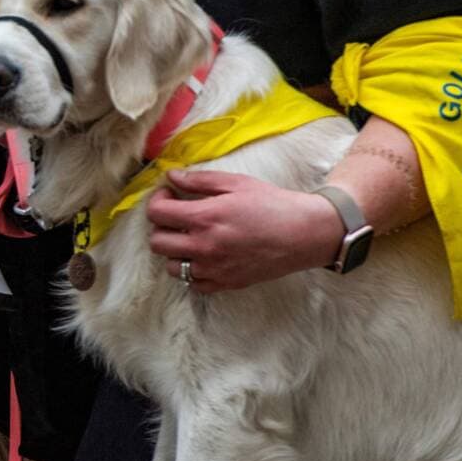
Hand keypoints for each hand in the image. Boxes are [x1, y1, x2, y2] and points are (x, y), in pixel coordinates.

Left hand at [143, 169, 342, 294]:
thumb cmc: (271, 204)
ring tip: (190, 238)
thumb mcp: (235, 183)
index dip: (157, 201)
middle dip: (161, 226)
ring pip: (171, 266)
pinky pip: (193, 283)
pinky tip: (204, 255)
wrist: (304, 234)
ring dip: (174, 251)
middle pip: (157, 242)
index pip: (156, 213)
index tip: (169, 195)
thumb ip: (199, 180)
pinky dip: (193, 270)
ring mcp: (214, 268)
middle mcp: (204, 246)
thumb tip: (172, 177)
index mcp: (205, 217)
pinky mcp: (226, 283)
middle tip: (177, 217)